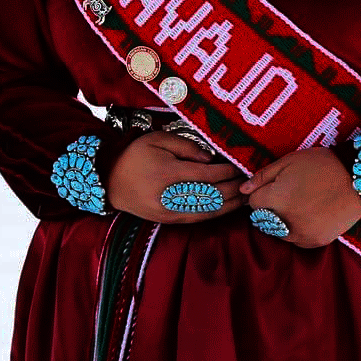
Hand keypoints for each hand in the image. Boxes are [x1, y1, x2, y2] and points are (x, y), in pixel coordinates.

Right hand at [107, 132, 246, 223]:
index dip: (228, 172)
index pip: (208, 174)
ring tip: (246, 198)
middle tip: (250, 181)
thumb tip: (210, 159)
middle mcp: (171, 195)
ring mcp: (170, 211)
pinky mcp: (168, 220)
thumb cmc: (135, 155)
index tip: (241, 166)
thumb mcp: (158, 140)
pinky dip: (215, 214)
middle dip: (234, 188)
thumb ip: (186, 147)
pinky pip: (197, 219)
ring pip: (208, 211)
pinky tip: (227, 208)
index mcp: (168, 173)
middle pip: (212, 194)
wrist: (109, 181)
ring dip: (230, 205)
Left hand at [239, 148, 360, 247]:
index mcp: (277, 199)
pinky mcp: (317, 241)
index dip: (260, 193)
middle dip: (268, 207)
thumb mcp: (288, 161)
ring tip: (298, 202)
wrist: (358, 179)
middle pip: (263, 220)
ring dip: (280, 220)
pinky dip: (296, 230)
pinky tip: (308, 213)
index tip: (271, 186)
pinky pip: (296, 240)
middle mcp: (287, 221)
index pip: (252, 203)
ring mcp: (303, 234)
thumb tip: (242, 190)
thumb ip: (262, 177)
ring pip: (277, 232)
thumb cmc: (321, 164)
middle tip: (286, 193)